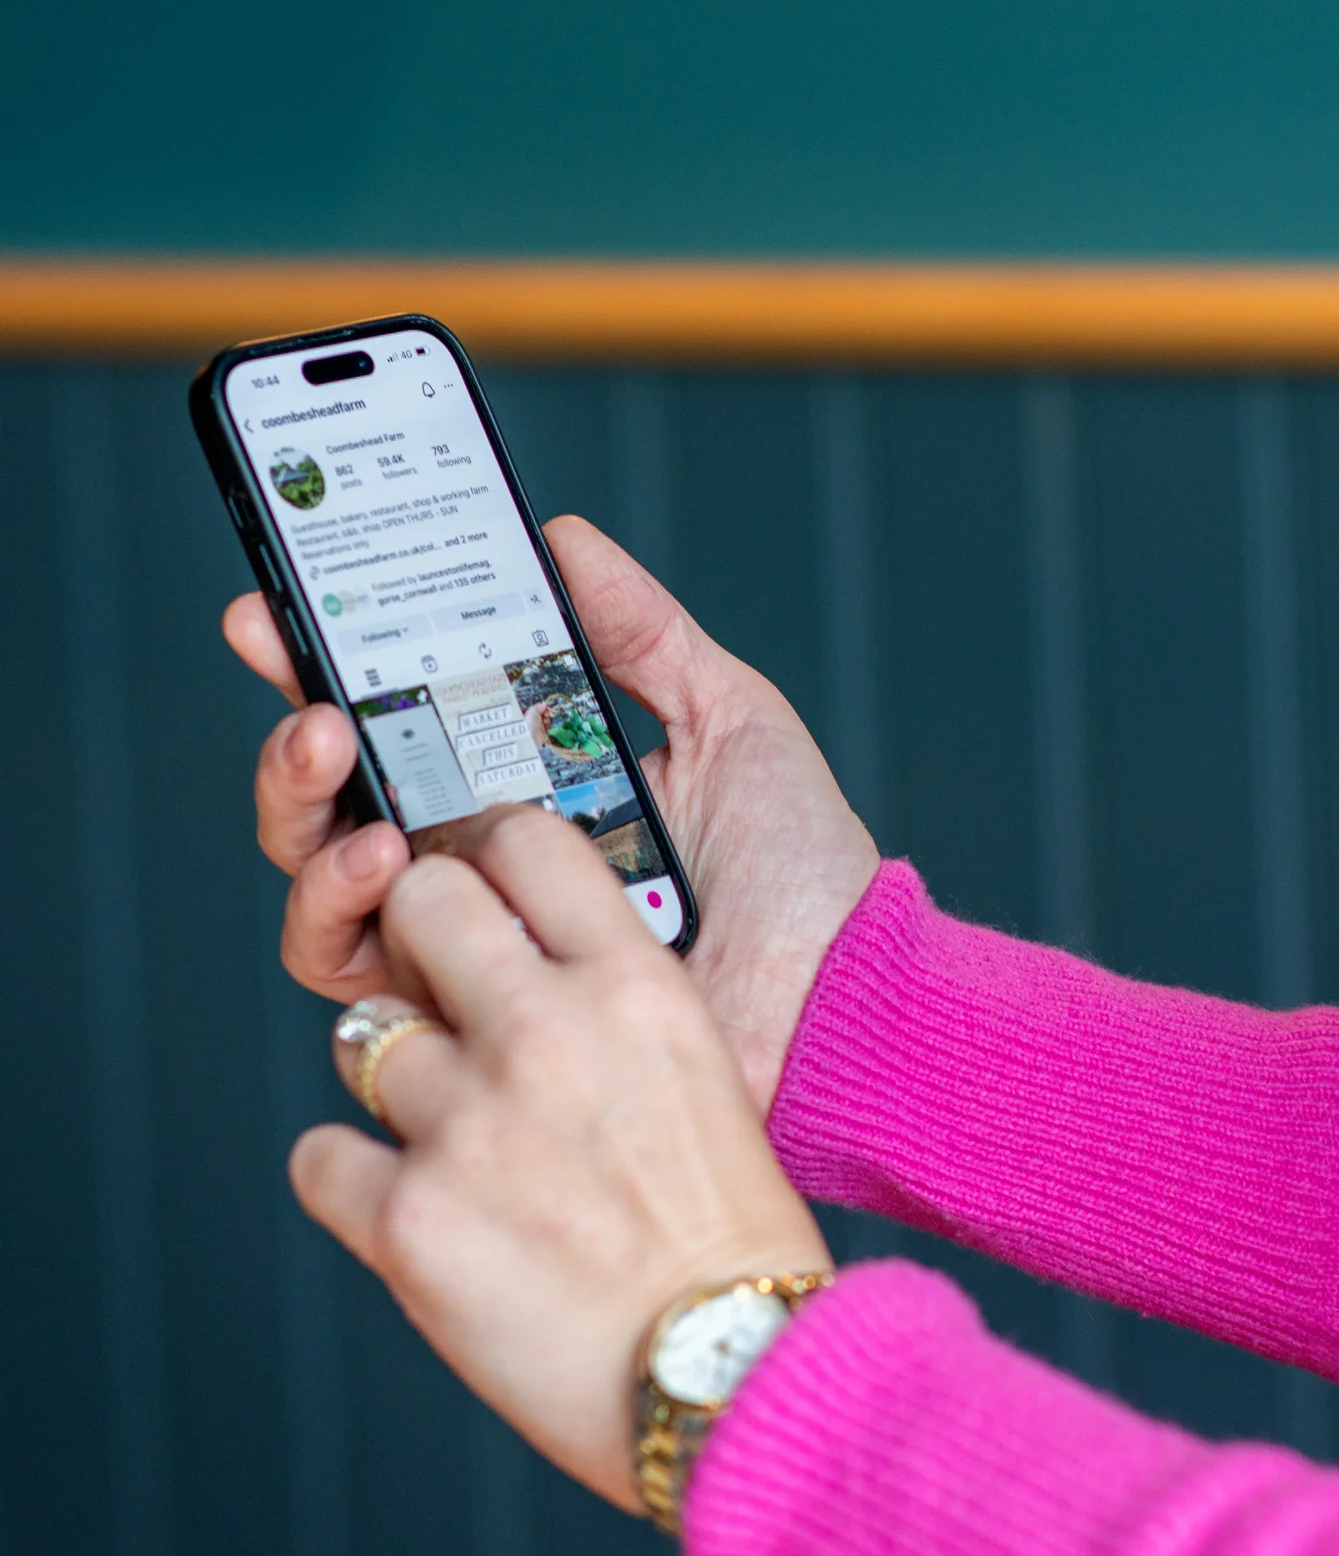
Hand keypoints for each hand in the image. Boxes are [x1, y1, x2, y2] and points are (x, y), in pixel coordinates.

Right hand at [227, 515, 878, 1114]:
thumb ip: (641, 632)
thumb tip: (560, 535)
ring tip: (337, 758)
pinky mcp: (471, 1020)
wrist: (841, 997)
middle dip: (296, 737)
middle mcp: (489, 867)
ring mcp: (475, 944)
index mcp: (539, 790)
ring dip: (303, 814)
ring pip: (323, 881)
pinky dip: (342, 910)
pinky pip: (356, 974)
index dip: (329, 663)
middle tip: (312, 696)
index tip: (280, 604)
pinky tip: (387, 857)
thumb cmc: (802, 873)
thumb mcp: (731, 721)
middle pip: (338, 800)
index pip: (407, 722)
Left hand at [299, 804, 832, 1513]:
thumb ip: (611, 1007)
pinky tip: (431, 1218)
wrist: (729, 1370)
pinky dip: (360, 1186)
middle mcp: (547, 1033)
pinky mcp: (404, 1218)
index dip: (487, 857)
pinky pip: (322, 1156)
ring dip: (402, 1091)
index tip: (482, 890)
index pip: (524, 840)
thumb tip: (511, 967)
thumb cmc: (728, 1234)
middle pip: (418, 903)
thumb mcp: (704, 1075)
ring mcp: (467, 1124)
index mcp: (636, 987)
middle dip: (419, 944)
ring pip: (364, 1044)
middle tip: (448, 1004)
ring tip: (469, 1154)